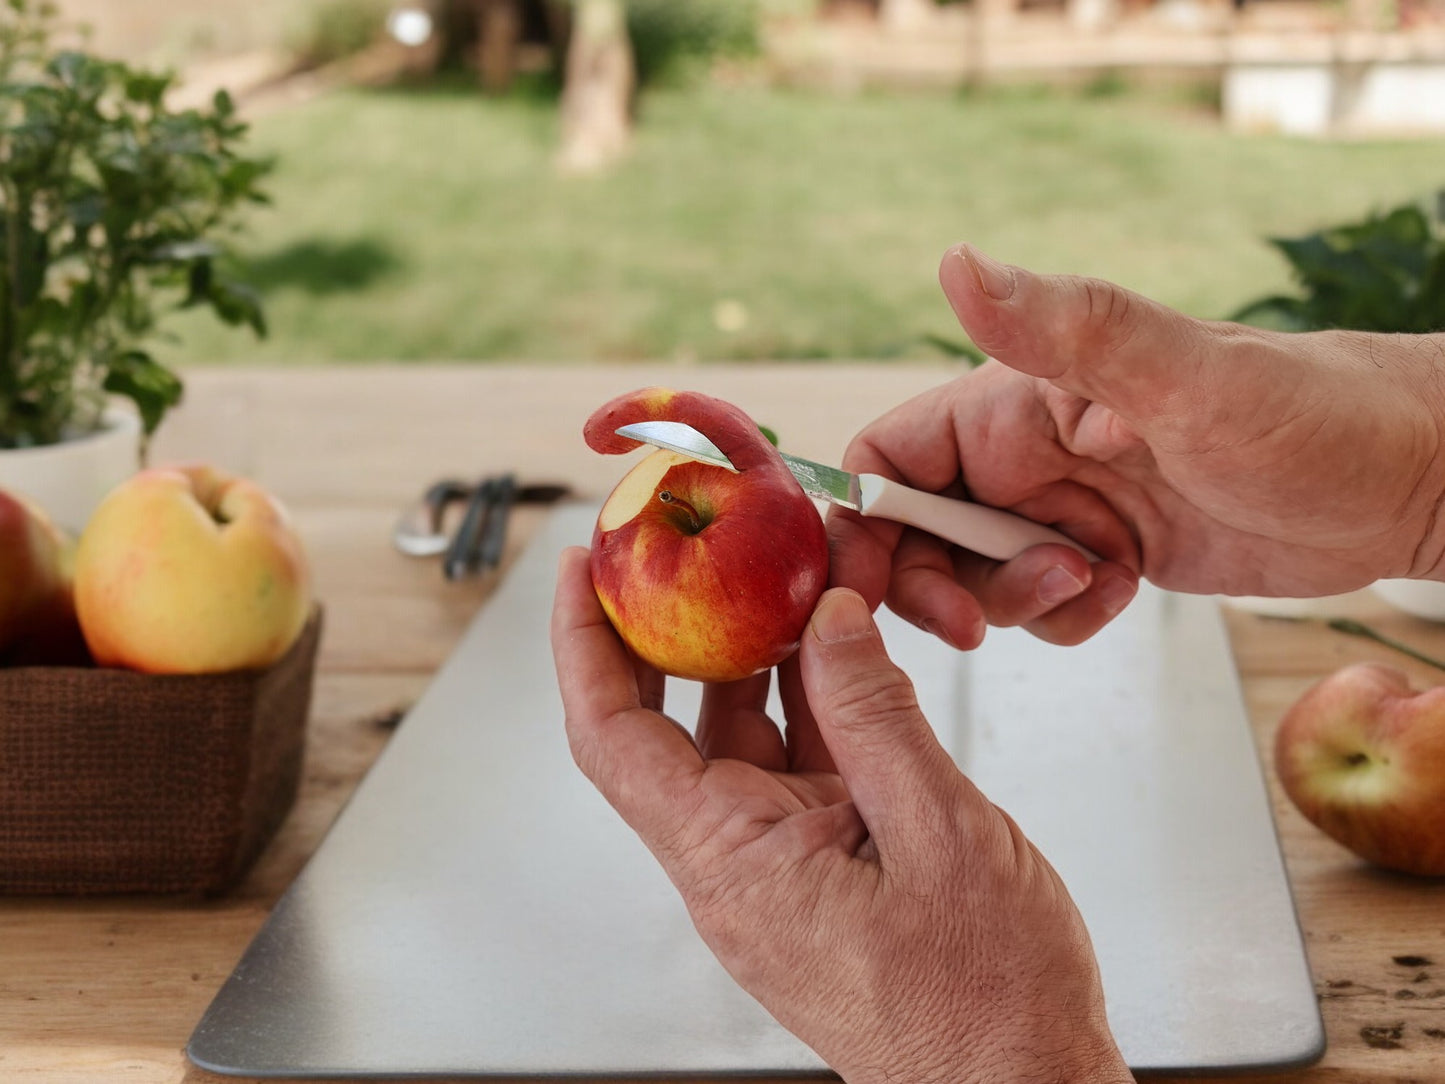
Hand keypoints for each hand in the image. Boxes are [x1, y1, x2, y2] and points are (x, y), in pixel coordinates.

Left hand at [552, 547, 1132, 1083]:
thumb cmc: (986, 1005)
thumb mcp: (942, 835)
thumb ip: (875, 716)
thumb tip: (829, 620)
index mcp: (734, 863)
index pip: (613, 737)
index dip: (585, 646)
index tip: (581, 569)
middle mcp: (737, 862)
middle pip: (669, 723)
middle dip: (677, 624)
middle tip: (689, 546)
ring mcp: (779, 862)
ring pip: (742, 732)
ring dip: (760, 651)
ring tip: (786, 573)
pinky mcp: (824, 864)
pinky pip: (799, 760)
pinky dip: (815, 695)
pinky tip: (840, 643)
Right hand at [829, 245, 1444, 646]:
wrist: (1407, 479)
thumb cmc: (1312, 412)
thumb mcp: (1184, 377)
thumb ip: (1064, 328)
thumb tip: (956, 264)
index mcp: (1017, 400)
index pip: (888, 460)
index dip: (866, 523)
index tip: (876, 580)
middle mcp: (1028, 451)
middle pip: (918, 533)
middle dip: (937, 585)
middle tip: (982, 624)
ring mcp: (1064, 504)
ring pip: (976, 577)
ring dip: (1013, 603)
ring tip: (1092, 582)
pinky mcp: (1103, 552)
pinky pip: (1040, 606)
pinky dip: (1065, 618)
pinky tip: (1125, 593)